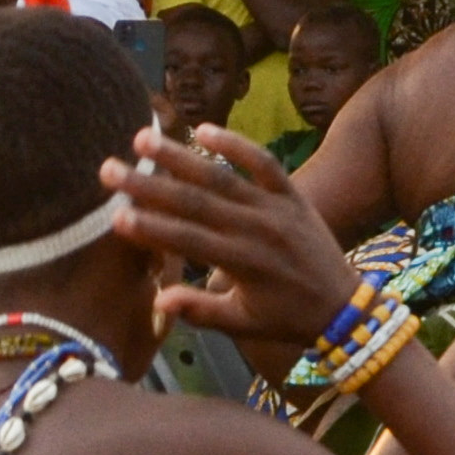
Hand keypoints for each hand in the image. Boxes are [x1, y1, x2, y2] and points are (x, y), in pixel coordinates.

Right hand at [102, 123, 352, 346]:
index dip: (150, 228)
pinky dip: (236, 144)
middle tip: (109, 170)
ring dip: (180, 155)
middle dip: (148, 184)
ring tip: (143, 137)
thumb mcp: (243, 325)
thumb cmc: (287, 320)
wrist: (345, 308)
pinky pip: (263, 162)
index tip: (115, 215)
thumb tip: (159, 299)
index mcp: (243, 264)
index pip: (187, 240)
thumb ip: (201, 311)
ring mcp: (276, 208)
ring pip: (222, 176)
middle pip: (194, 202)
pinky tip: (203, 129)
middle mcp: (257, 230)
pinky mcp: (292, 195)